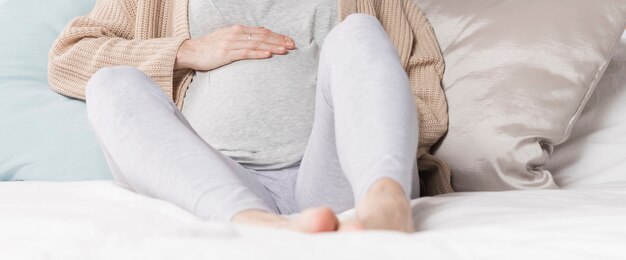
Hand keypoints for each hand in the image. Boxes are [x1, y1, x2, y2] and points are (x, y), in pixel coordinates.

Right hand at [175, 25, 295, 70]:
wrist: (191, 51)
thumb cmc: (210, 47)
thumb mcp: (227, 39)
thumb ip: (242, 39)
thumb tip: (257, 42)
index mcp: (238, 29)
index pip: (262, 31)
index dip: (276, 35)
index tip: (288, 40)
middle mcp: (236, 33)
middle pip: (262, 36)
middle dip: (279, 40)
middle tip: (292, 45)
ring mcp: (231, 43)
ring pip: (257, 44)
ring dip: (272, 46)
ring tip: (285, 50)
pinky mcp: (226, 53)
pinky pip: (246, 53)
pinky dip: (258, 53)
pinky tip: (268, 54)